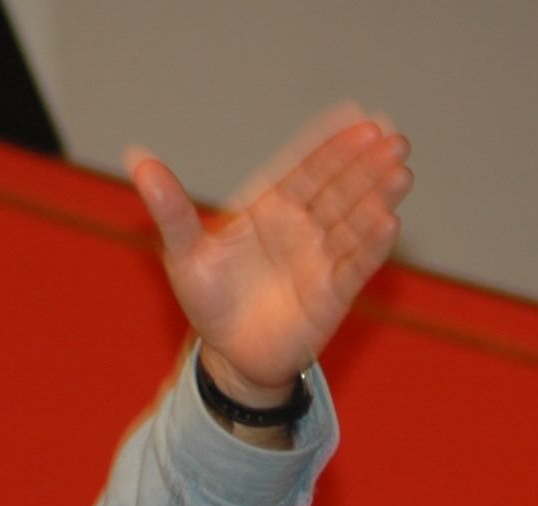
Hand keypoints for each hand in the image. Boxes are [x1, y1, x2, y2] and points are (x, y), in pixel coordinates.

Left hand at [129, 106, 412, 405]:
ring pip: (354, 221)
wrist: (229, 357)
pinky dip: (372, 247)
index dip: (332, 144)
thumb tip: (137, 159)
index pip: (306, 169)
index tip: (358, 116)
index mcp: (271, 210)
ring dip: (378, 196)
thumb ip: (170, 207)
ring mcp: (320, 260)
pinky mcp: (332, 295)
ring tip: (401, 170)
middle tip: (393, 135)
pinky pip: (355, 267)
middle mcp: (302, 229)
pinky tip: (389, 223)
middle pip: (339, 189)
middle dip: (367, 163)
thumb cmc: (209, 301)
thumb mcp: (185, 253)